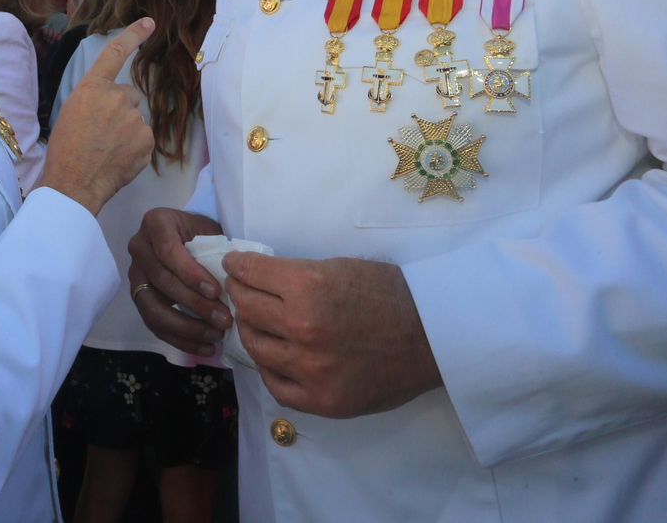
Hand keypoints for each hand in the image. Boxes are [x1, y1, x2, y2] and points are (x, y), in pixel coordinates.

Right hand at [41, 19, 156, 215]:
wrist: (74, 183)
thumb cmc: (66, 150)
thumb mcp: (71, 113)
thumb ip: (94, 99)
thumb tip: (111, 102)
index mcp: (92, 88)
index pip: (115, 54)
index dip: (133, 35)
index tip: (149, 23)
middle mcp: (116, 97)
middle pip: (129, 95)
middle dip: (121, 110)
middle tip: (102, 132)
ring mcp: (133, 118)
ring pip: (136, 118)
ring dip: (127, 131)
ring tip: (107, 150)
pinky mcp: (146, 139)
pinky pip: (144, 139)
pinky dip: (135, 148)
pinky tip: (118, 159)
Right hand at [127, 207, 231, 357]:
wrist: (187, 237)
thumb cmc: (202, 233)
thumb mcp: (209, 231)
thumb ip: (216, 250)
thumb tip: (234, 281)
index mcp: (155, 223)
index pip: (168, 251)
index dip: (191, 273)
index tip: (216, 291)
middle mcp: (139, 248)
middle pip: (162, 282)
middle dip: (195, 304)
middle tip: (224, 319)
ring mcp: (136, 275)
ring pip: (153, 309)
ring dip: (187, 328)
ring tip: (216, 336)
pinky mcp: (139, 299)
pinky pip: (155, 325)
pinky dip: (181, 340)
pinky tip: (206, 347)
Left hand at [223, 252, 441, 417]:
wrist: (432, 336)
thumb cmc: (390, 294)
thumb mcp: (340, 267)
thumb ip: (297, 276)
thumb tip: (259, 276)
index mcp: (307, 287)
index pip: (251, 273)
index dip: (237, 266)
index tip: (233, 266)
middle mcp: (302, 327)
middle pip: (247, 309)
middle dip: (238, 294)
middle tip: (238, 290)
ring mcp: (309, 368)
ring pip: (256, 348)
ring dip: (250, 331)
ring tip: (252, 323)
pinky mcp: (321, 399)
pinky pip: (276, 386)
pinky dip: (269, 369)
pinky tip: (272, 358)